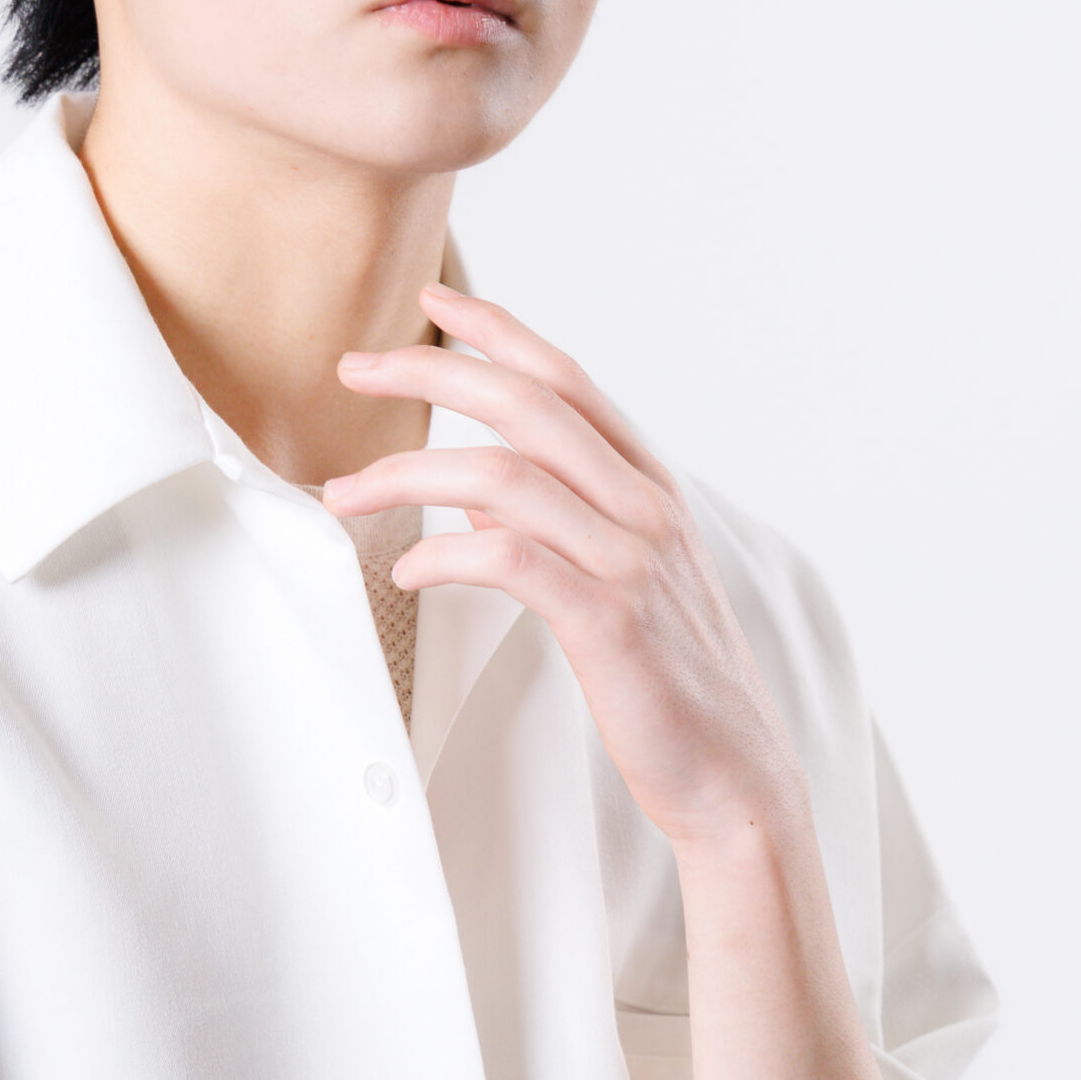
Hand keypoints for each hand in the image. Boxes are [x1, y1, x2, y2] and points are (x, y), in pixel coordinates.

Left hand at [325, 284, 805, 849]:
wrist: (735, 777)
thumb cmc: (669, 681)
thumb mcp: (618, 581)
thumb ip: (553, 524)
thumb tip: (471, 494)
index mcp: (648, 486)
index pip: (566, 380)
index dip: (498, 331)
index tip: (433, 302)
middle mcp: (645, 507)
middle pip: (527, 404)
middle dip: (433, 371)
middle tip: (355, 368)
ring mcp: (632, 560)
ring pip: (504, 476)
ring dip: (408, 472)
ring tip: (344, 492)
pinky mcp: (609, 620)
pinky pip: (511, 559)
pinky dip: (446, 551)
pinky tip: (408, 567)